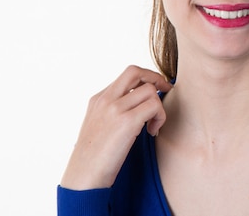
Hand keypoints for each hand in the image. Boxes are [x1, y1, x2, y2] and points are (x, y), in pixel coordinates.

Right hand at [60, 65, 172, 189]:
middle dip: (156, 78)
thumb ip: (114, 111)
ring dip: (159, 106)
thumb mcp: (99, 126)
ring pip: (149, 90)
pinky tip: (152, 132)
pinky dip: (160, 117)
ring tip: (153, 124)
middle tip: (165, 92)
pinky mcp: (126, 122)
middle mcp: (105, 99)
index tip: (155, 92)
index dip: (145, 80)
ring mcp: (115, 109)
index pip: (127, 75)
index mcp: (98, 99)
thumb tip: (138, 105)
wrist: (83, 177)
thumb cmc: (94, 157)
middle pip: (135, 71)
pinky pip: (154, 106)